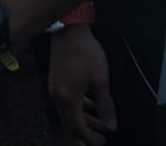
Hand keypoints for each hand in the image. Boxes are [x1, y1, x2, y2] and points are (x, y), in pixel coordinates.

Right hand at [46, 25, 115, 145]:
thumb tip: (111, 125)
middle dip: (86, 132)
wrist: (68, 30)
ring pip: (68, 113)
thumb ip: (105, 105)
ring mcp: (54, 88)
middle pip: (70, 123)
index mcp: (68, 98)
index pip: (78, 127)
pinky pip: (66, 102)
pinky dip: (78, 107)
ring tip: (100, 120)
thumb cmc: (85, 52)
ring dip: (83, 119)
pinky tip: (90, 103)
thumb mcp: (100, 79)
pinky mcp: (55, 81)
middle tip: (102, 135)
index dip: (90, 138)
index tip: (103, 142)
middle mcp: (57, 96)